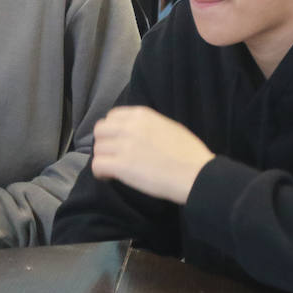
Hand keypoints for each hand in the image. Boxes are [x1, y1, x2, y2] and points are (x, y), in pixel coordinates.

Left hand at [89, 106, 214, 204]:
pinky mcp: (121, 165)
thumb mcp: (169, 127)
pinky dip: (100, 172)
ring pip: (97, 149)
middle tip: (113, 156)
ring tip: (113, 169)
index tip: (118, 141)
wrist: (196, 174)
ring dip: (103, 159)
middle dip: (104, 144)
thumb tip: (136, 132)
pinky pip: (97, 165)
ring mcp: (124, 145)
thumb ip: (149, 126)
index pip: (112, 116)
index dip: (112, 131)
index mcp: (142, 115)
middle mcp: (129, 126)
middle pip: (100, 131)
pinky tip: (109, 177)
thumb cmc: (189, 154)